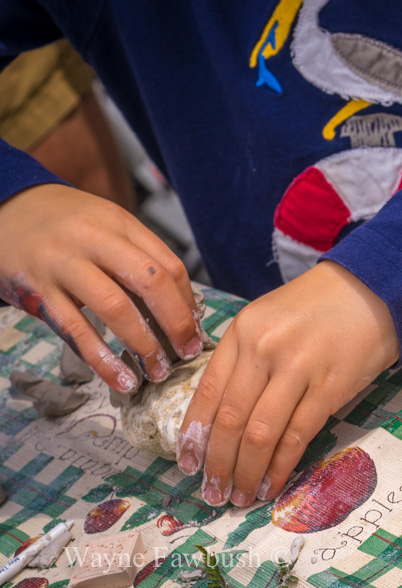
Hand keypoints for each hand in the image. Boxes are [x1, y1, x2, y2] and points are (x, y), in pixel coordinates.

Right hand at [0, 184, 201, 390]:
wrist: (5, 209)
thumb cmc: (64, 223)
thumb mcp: (107, 225)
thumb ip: (139, 257)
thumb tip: (181, 306)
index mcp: (119, 223)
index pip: (168, 265)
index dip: (188, 303)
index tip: (197, 330)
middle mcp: (94, 239)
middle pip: (150, 282)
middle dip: (176, 323)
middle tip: (188, 352)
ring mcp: (63, 264)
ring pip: (114, 308)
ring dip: (143, 345)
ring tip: (157, 371)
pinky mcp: (37, 291)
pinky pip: (75, 330)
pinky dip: (102, 359)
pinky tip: (121, 378)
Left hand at [177, 261, 398, 506]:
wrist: (373, 287)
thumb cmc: (320, 307)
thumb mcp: (270, 319)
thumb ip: (245, 358)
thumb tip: (224, 418)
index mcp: (243, 330)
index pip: (208, 392)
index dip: (195, 435)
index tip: (189, 465)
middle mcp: (264, 347)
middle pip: (230, 419)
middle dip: (218, 464)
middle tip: (215, 493)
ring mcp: (298, 367)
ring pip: (260, 434)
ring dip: (247, 472)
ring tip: (242, 495)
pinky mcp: (330, 386)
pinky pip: (297, 435)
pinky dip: (281, 465)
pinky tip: (273, 483)